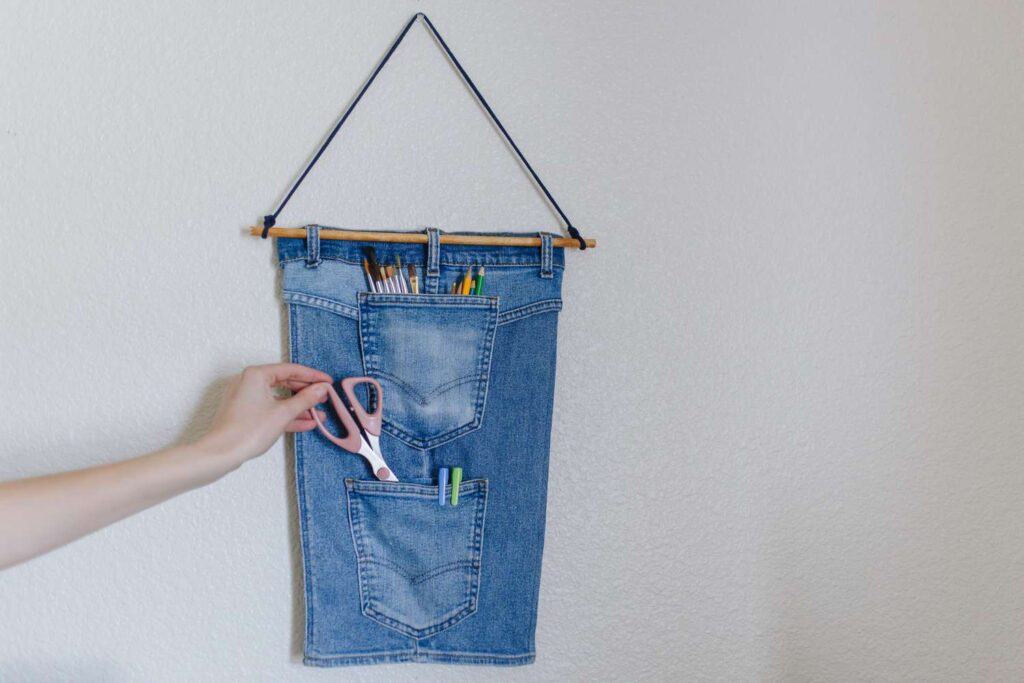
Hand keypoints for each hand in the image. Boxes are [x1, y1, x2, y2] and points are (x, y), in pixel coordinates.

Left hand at [200, 363, 331, 464]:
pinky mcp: (247, 413)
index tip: (328, 382)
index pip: (291, 370)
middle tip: (324, 397)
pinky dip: (287, 415)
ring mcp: (248, 398)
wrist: (222, 453)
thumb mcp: (283, 413)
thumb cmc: (246, 430)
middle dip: (306, 393)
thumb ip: (305, 399)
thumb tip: (321, 389)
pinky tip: (305, 423)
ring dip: (299, 407)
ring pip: (280, 398)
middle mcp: (250, 382)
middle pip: (286, 383)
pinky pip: (272, 409)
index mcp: (257, 374)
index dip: (313, 376)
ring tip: (319, 414)